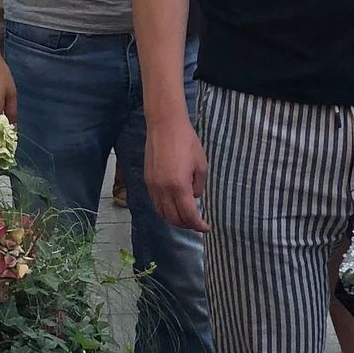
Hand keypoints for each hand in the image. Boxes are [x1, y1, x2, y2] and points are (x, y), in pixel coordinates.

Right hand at [147, 120, 209, 234]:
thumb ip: (198, 186)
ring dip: (174, 219)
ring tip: (185, 216)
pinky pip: (155, 202)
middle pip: (173, 219)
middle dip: (187, 224)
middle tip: (197, 223)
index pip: (188, 215)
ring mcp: (153, 186)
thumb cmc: (187, 142)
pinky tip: (174, 205)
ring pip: (162, 213)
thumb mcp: (201, 165)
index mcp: (179, 186)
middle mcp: (163, 189)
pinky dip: (165, 209)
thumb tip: (194, 197)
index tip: (206, 227)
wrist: (165, 125)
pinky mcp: (147, 180)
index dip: (198, 225)